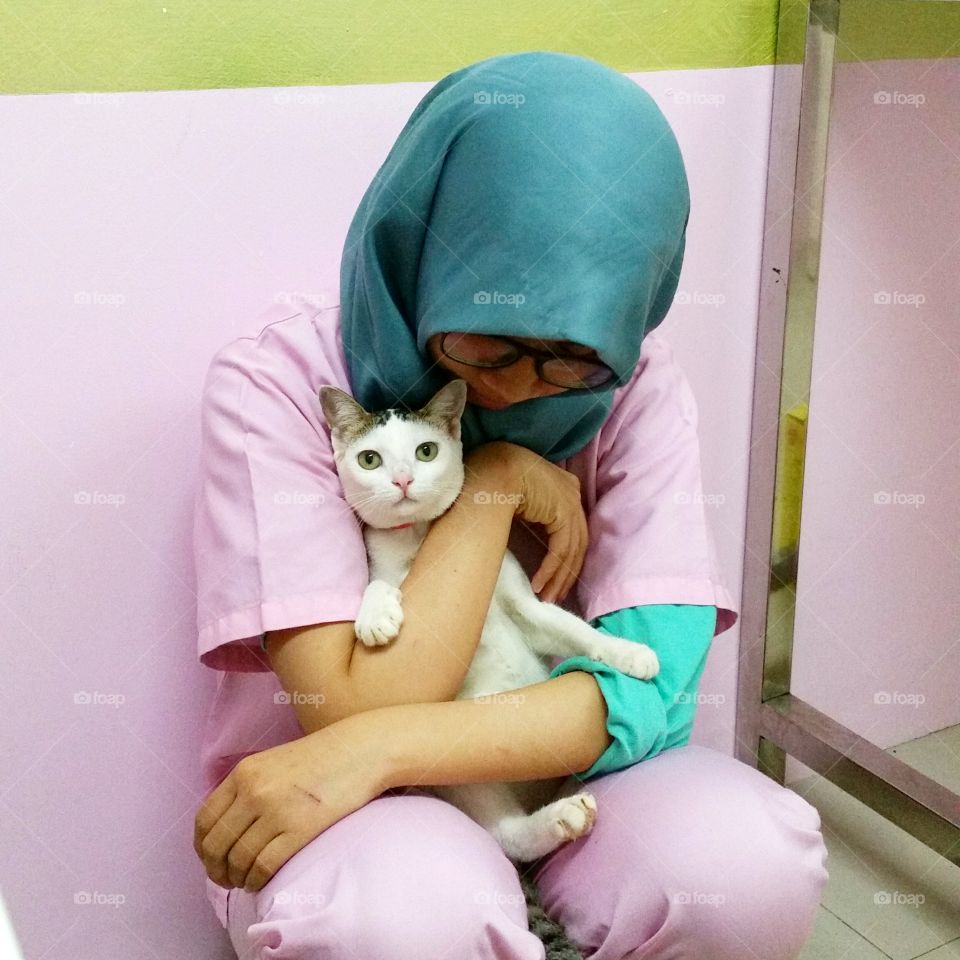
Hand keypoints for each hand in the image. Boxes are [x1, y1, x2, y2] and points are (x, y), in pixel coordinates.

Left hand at [194, 720, 386, 892]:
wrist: (361, 751)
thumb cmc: (321, 757)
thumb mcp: (274, 762)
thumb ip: (248, 787)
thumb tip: (226, 826)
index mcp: (245, 772)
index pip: (205, 820)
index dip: (202, 848)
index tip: (211, 859)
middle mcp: (254, 791)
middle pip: (216, 845)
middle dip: (216, 869)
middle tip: (226, 878)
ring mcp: (276, 811)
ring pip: (238, 860)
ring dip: (237, 878)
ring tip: (246, 880)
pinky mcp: (300, 829)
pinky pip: (264, 866)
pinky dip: (256, 880)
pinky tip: (261, 880)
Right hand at [467, 441, 586, 605]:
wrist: (495, 469)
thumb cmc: (497, 479)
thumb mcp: (520, 496)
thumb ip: (533, 511)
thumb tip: (527, 533)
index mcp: (564, 487)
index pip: (571, 528)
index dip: (565, 555)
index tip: (555, 577)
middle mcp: (572, 493)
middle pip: (576, 541)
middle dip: (565, 572)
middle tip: (555, 594)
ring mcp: (571, 503)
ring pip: (571, 550)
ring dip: (557, 577)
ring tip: (546, 597)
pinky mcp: (564, 514)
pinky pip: (560, 551)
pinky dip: (550, 570)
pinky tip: (538, 586)